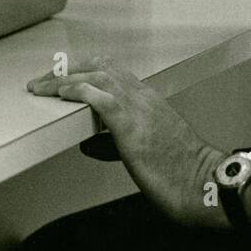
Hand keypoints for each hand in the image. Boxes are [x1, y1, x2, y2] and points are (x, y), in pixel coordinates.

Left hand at [28, 58, 230, 228]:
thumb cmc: (183, 173)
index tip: (61, 78)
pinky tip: (62, 94)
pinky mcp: (133, 126)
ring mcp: (139, 109)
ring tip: (42, 86)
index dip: (83, 71)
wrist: (207, 183)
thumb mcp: (147, 151)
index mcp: (150, 101)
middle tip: (44, 80)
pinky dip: (78, 91)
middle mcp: (144, 98)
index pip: (111, 72)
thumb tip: (90, 144)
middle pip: (100, 67)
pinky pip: (101, 99)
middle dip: (68, 70)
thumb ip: (117, 144)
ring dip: (64, 79)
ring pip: (97, 76)